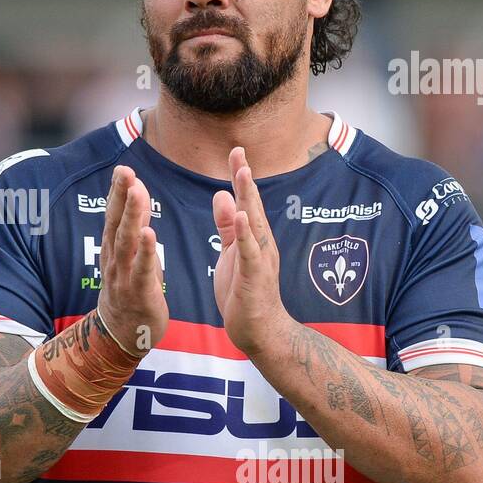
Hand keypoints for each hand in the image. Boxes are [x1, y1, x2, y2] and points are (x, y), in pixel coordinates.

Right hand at [97, 165, 168, 355]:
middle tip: (126, 172)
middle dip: (122, 197)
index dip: (117, 193)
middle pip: (117, 223)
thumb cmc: (129, 290)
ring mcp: (124, 276)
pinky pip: (142, 270)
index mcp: (114, 249)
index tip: (123, 169)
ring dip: (132, 216)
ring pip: (127, 242)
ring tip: (138, 193)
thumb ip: (132, 227)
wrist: (121, 335)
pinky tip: (149, 234)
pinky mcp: (139, 293)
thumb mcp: (128, 256)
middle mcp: (115, 259)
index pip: (114, 216)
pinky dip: (145, 252)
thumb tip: (136, 195)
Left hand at [212, 147, 294, 355]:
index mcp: (252, 237)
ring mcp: (261, 259)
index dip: (240, 176)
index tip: (235, 151)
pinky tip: (240, 217)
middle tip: (239, 151)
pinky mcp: (255, 277)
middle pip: (252, 205)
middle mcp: (261, 243)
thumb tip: (221, 195)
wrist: (258, 331)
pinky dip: (246, 234)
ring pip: (254, 224)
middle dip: (245, 178)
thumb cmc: (243, 293)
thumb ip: (227, 226)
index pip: (245, 201)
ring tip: (242, 173)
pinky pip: (251, 252)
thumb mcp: (231, 253)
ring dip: (248, 198)